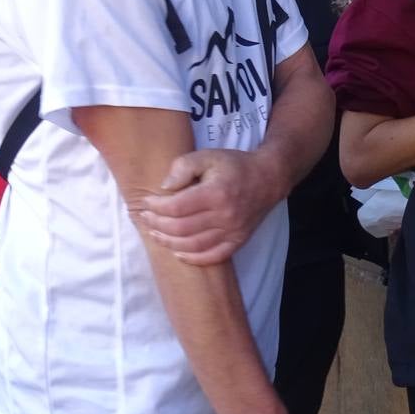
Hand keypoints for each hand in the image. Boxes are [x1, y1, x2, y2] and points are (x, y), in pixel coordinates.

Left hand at [138, 148, 285, 265]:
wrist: (269, 179)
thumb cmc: (235, 165)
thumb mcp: (208, 155)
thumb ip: (183, 166)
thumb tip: (165, 187)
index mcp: (215, 192)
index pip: (176, 207)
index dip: (156, 207)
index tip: (146, 202)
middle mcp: (225, 215)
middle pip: (181, 228)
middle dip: (157, 224)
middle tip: (146, 218)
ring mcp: (233, 230)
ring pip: (193, 245)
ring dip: (169, 242)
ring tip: (155, 234)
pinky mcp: (238, 240)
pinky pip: (213, 256)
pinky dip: (194, 258)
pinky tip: (178, 253)